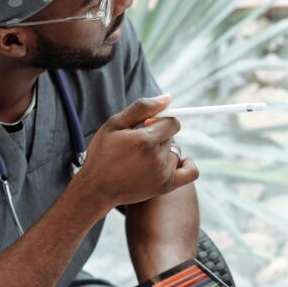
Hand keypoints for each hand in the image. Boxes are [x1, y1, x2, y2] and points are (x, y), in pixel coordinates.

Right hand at [75, 94, 198, 205]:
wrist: (97, 189)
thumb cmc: (103, 153)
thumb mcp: (115, 124)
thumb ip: (142, 108)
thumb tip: (168, 97)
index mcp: (145, 140)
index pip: (172, 122)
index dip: (160, 121)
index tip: (146, 125)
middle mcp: (157, 158)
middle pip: (172, 137)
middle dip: (159, 137)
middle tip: (138, 146)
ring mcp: (163, 174)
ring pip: (176, 152)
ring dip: (165, 152)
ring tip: (144, 159)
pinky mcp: (166, 186)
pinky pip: (191, 172)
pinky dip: (187, 165)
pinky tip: (173, 162)